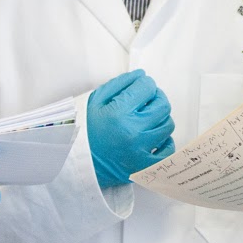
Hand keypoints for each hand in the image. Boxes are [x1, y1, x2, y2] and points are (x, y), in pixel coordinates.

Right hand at [86, 69, 173, 187]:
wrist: (74, 162)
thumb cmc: (83, 131)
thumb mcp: (95, 101)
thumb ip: (119, 84)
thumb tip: (141, 76)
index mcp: (118, 113)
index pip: (147, 87)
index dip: (145, 83)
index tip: (140, 86)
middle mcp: (133, 131)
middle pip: (163, 105)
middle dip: (156, 97)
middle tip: (147, 100)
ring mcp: (141, 151)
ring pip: (167, 125)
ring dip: (160, 118)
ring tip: (147, 119)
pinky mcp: (144, 166)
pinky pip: (168, 150)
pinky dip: (164, 141)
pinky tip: (153, 136)